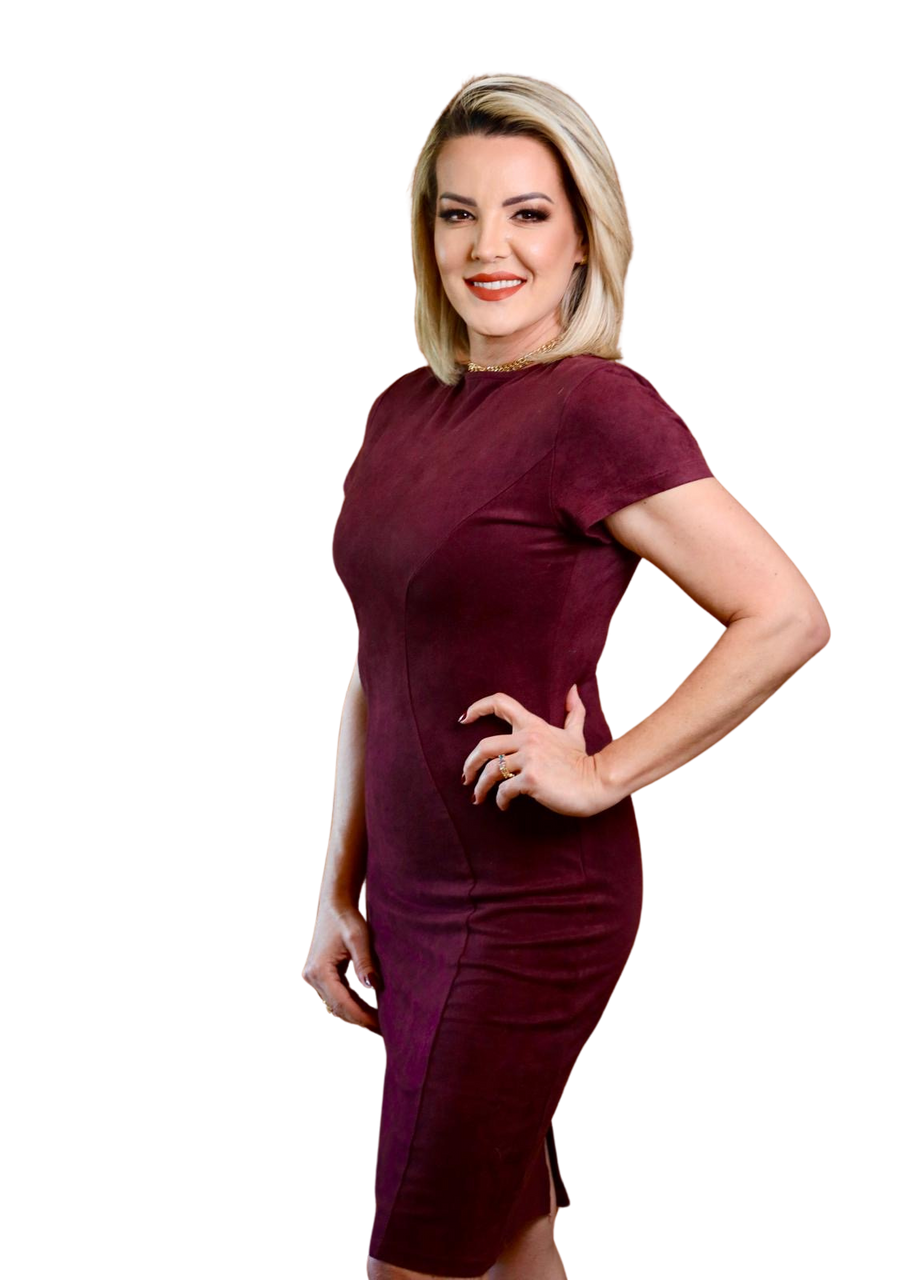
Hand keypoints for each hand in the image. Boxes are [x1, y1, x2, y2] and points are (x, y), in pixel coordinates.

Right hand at [301, 896, 381, 1029]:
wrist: (335, 903)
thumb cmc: (347, 918)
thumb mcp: (360, 938)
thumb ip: (365, 964)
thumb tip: (374, 989)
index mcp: (319, 971)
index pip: (342, 1003)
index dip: (361, 1016)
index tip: (380, 1024)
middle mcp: (311, 977)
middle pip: (337, 1007)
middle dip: (359, 1016)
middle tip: (383, 1024)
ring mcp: (313, 977)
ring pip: (335, 1003)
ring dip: (355, 1010)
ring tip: (378, 1015)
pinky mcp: (319, 975)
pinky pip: (335, 994)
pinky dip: (351, 1000)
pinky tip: (369, 1002)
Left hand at [459, 683, 609, 817]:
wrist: (596, 783)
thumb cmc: (582, 761)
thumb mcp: (575, 733)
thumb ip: (573, 711)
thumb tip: (574, 689)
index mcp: (533, 725)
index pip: (501, 703)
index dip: (478, 707)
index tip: (464, 719)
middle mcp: (528, 738)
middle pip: (484, 746)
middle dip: (469, 764)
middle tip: (466, 778)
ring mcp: (529, 758)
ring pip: (491, 771)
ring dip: (481, 787)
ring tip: (478, 797)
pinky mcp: (532, 779)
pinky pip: (505, 790)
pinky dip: (500, 800)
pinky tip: (503, 806)